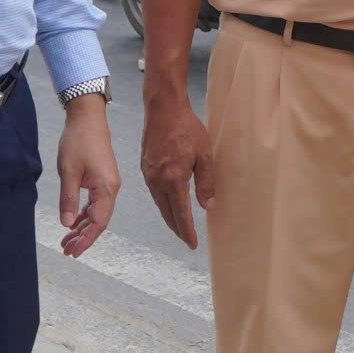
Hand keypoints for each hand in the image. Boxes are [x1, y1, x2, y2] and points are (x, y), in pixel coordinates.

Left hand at [56, 96, 120, 258]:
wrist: (87, 117)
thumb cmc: (78, 140)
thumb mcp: (68, 171)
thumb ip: (69, 199)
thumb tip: (67, 224)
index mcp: (106, 188)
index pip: (98, 222)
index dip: (86, 240)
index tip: (73, 251)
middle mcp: (111, 188)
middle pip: (99, 221)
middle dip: (83, 237)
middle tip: (66, 249)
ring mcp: (107, 183)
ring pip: (97, 213)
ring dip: (83, 227)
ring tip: (67, 240)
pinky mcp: (102, 178)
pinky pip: (95, 203)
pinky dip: (84, 214)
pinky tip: (73, 221)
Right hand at [140, 95, 215, 249]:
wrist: (163, 108)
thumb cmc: (186, 127)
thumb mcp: (205, 154)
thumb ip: (206, 182)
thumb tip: (208, 206)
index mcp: (173, 178)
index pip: (181, 213)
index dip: (187, 231)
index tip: (192, 244)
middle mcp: (158, 180)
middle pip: (167, 213)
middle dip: (177, 228)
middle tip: (187, 239)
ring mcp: (149, 174)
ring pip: (158, 203)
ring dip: (169, 216)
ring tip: (179, 225)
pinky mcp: (145, 167)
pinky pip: (154, 192)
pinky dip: (162, 202)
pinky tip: (168, 203)